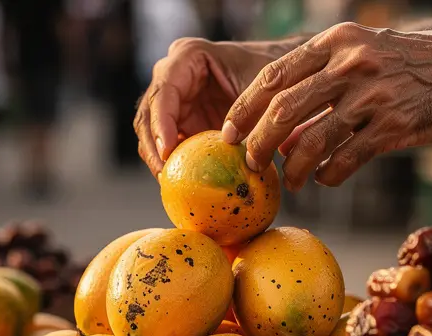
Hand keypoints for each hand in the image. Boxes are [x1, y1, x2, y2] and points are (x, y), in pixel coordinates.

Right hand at [134, 38, 289, 176]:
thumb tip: (241, 156)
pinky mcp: (180, 121)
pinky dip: (171, 163)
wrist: (283, 77)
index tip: (168, 150)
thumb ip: (249, 118)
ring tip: (170, 184)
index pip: (164, 91)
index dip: (161, 122)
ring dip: (158, 159)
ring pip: (151, 132)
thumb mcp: (264, 92)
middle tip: (165, 176)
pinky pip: (167, 144)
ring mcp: (173, 100)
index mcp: (188, 56)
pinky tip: (180, 183)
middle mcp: (173, 75)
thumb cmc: (274, 77)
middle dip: (154, 147)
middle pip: (149, 113)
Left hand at [223, 23, 431, 189]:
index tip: (228, 131)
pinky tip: (326, 179)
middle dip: (257, 142)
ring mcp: (372, 97)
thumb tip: (283, 114)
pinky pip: (344, 161)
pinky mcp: (394, 129)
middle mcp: (351, 64)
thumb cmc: (422, 65)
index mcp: (339, 41)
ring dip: (292, 168)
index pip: (274, 75)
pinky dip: (328, 176)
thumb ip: (328, 72)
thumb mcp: (370, 50)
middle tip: (250, 163)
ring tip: (291, 181)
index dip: (244, 107)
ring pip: (310, 141)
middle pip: (282, 109)